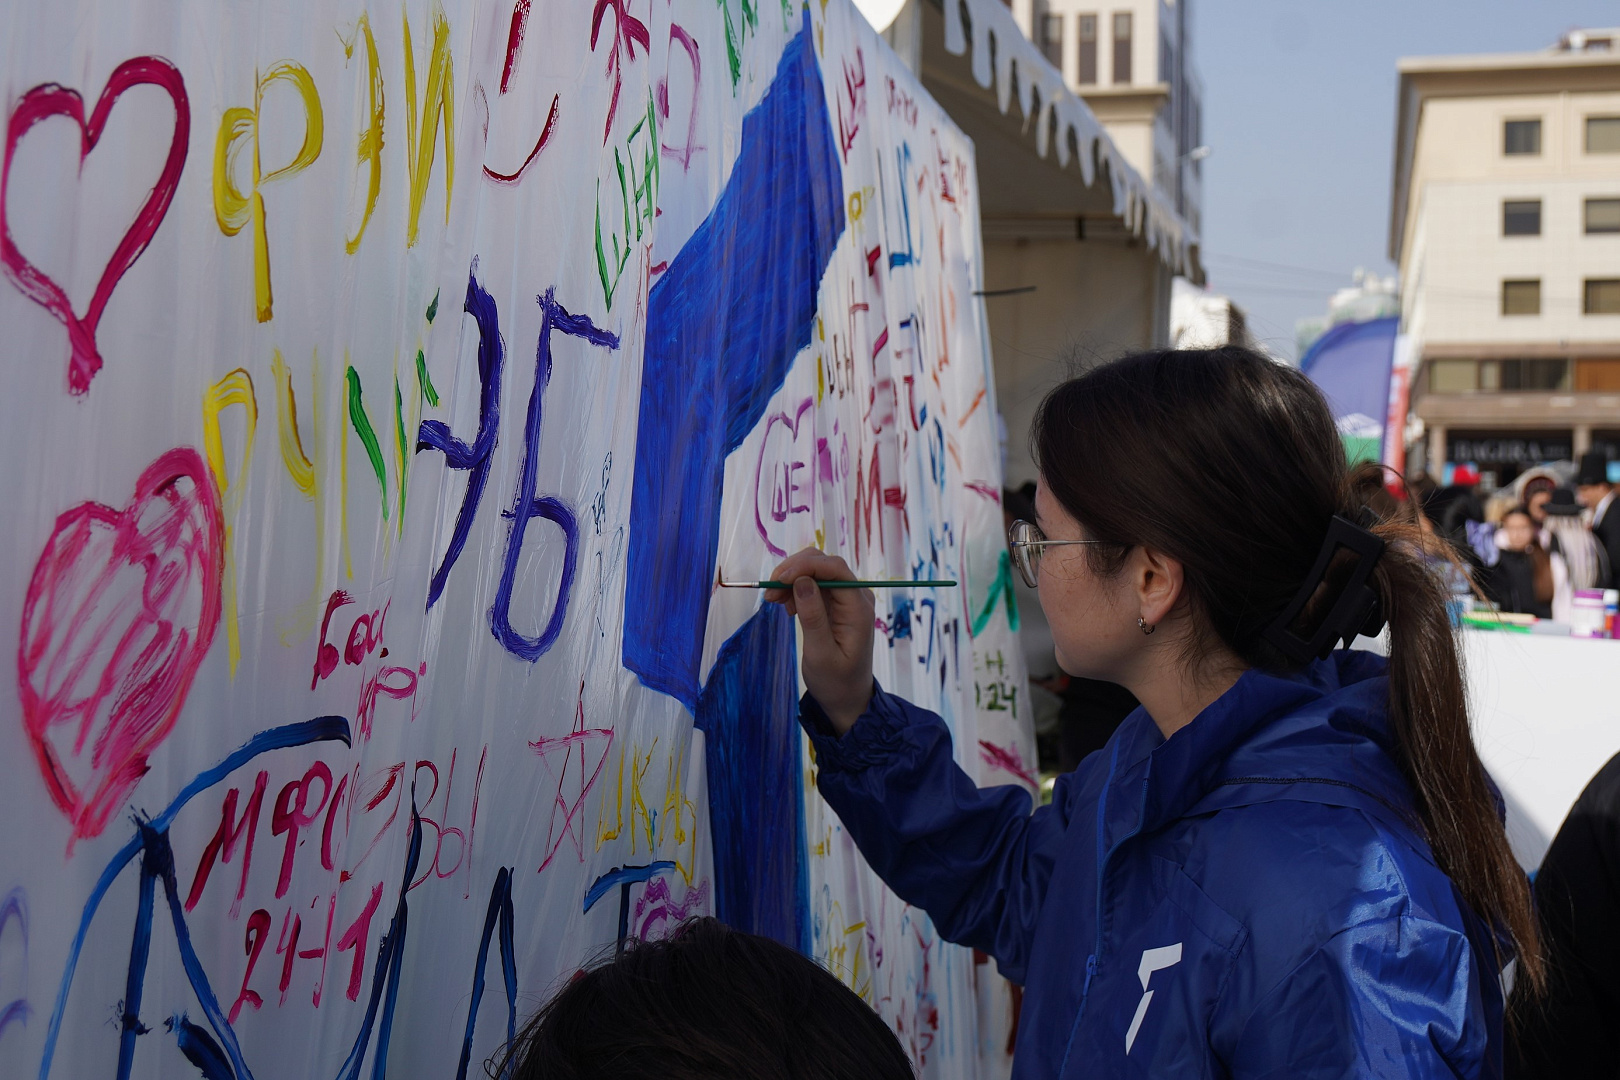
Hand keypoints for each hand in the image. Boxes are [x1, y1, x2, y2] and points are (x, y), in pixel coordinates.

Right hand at [764, 548, 873, 734]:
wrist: (846, 697)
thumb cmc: (836, 681)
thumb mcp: (820, 654)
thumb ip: (813, 617)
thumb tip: (802, 581)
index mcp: (858, 608)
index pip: (835, 569)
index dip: (805, 566)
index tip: (778, 579)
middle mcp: (855, 596)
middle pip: (825, 564)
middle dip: (795, 570)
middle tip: (770, 591)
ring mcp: (845, 599)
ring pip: (816, 572)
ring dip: (792, 579)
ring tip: (773, 600)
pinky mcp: (835, 604)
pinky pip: (813, 585)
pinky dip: (795, 589)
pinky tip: (786, 607)